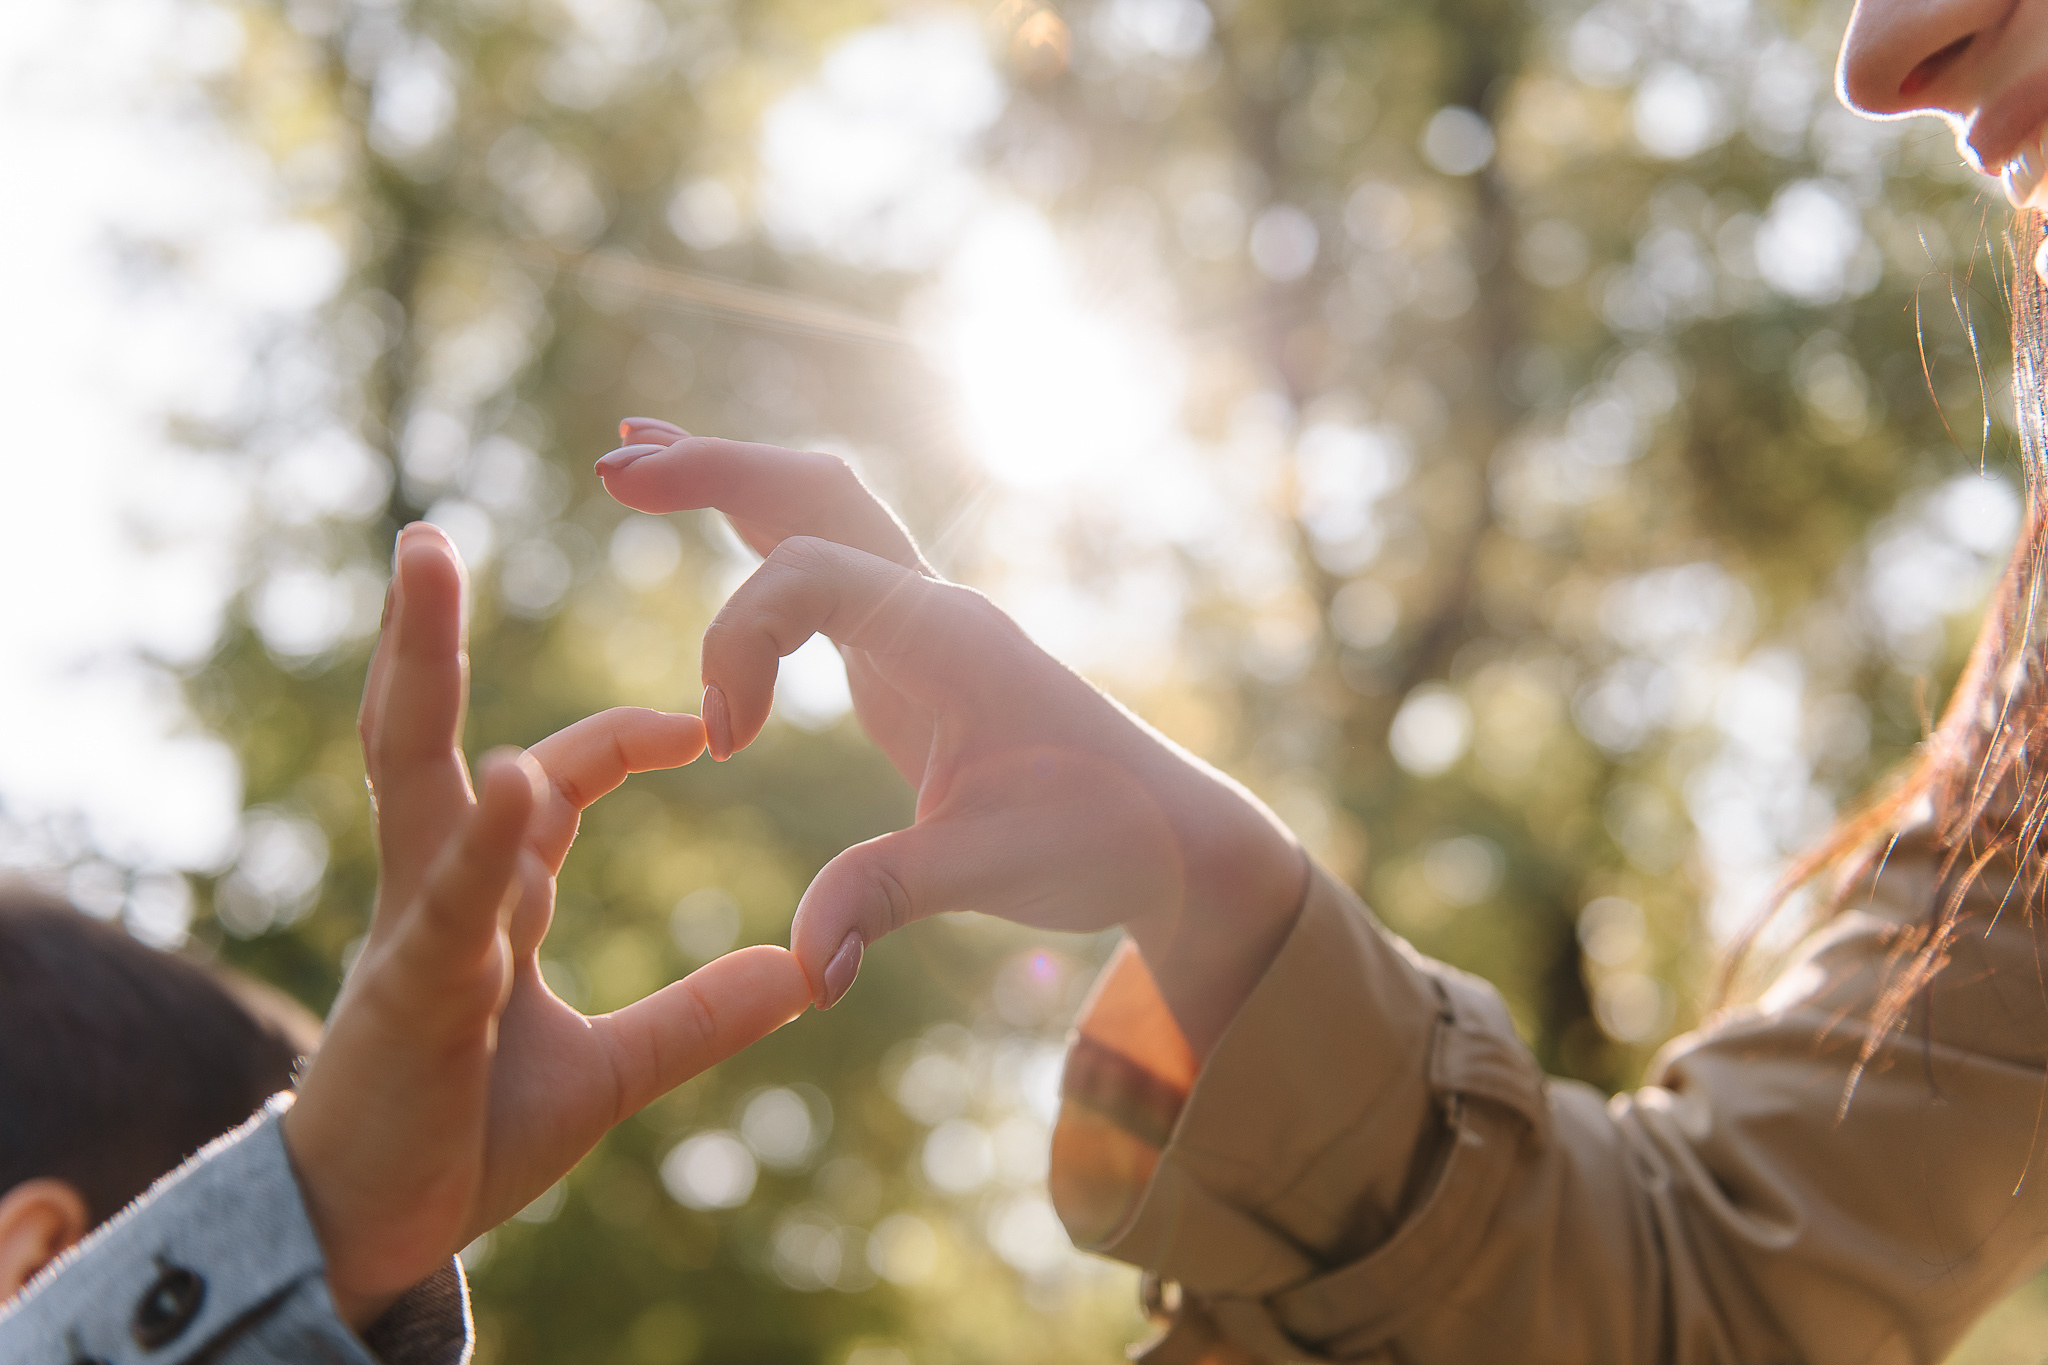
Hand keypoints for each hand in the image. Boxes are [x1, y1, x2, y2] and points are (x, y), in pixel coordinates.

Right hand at [282, 523, 810, 1328]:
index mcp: (488, 891)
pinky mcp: (410, 989)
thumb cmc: (464, 1131)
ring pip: (414, 774)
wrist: (381, 1231)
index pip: (559, 775)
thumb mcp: (611, 1070)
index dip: (629, 734)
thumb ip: (697, 1017)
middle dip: (430, 629)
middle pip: (434, 728)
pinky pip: (449, 899)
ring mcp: (414, 924)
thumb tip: (800, 976)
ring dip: (419, 668)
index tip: (711, 723)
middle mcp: (438, 883)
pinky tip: (513, 779)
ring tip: (427, 567)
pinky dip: (485, 839)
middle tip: (431, 530)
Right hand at [596, 420, 1306, 1058]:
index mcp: (948, 637)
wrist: (1170, 835)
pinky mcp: (912, 653)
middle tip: (613, 464)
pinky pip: (827, 564)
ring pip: (822, 510)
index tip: (725, 747)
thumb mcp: (989, 871)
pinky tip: (719, 521)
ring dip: (732, 479)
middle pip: (813, 493)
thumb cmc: (1098, 838)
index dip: (739, 643)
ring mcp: (922, 622)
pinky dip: (762, 529)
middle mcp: (932, 607)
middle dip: (711, 470)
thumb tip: (809, 970)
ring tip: (635, 455)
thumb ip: (889, 898)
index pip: (810, 574)